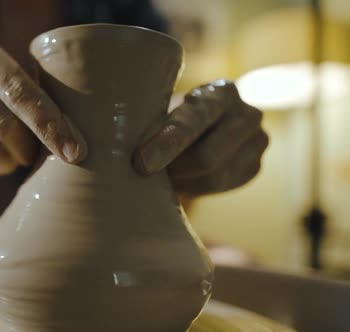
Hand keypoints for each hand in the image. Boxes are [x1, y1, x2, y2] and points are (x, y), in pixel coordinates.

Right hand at [0, 41, 86, 176]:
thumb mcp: (1, 84)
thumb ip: (30, 96)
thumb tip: (75, 136)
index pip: (22, 91)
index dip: (50, 124)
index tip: (74, 151)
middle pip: (4, 124)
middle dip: (28, 149)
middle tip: (34, 157)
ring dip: (6, 162)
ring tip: (10, 156)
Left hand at [134, 80, 268, 195]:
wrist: (198, 130)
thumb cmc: (168, 117)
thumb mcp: (162, 109)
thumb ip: (153, 121)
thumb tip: (129, 151)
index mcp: (222, 92)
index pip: (196, 119)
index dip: (168, 142)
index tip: (141, 162)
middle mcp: (247, 114)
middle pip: (208, 156)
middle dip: (173, 168)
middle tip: (143, 173)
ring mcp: (257, 142)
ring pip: (214, 176)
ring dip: (182, 179)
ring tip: (161, 174)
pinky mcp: (254, 167)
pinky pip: (221, 188)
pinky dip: (194, 187)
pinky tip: (179, 180)